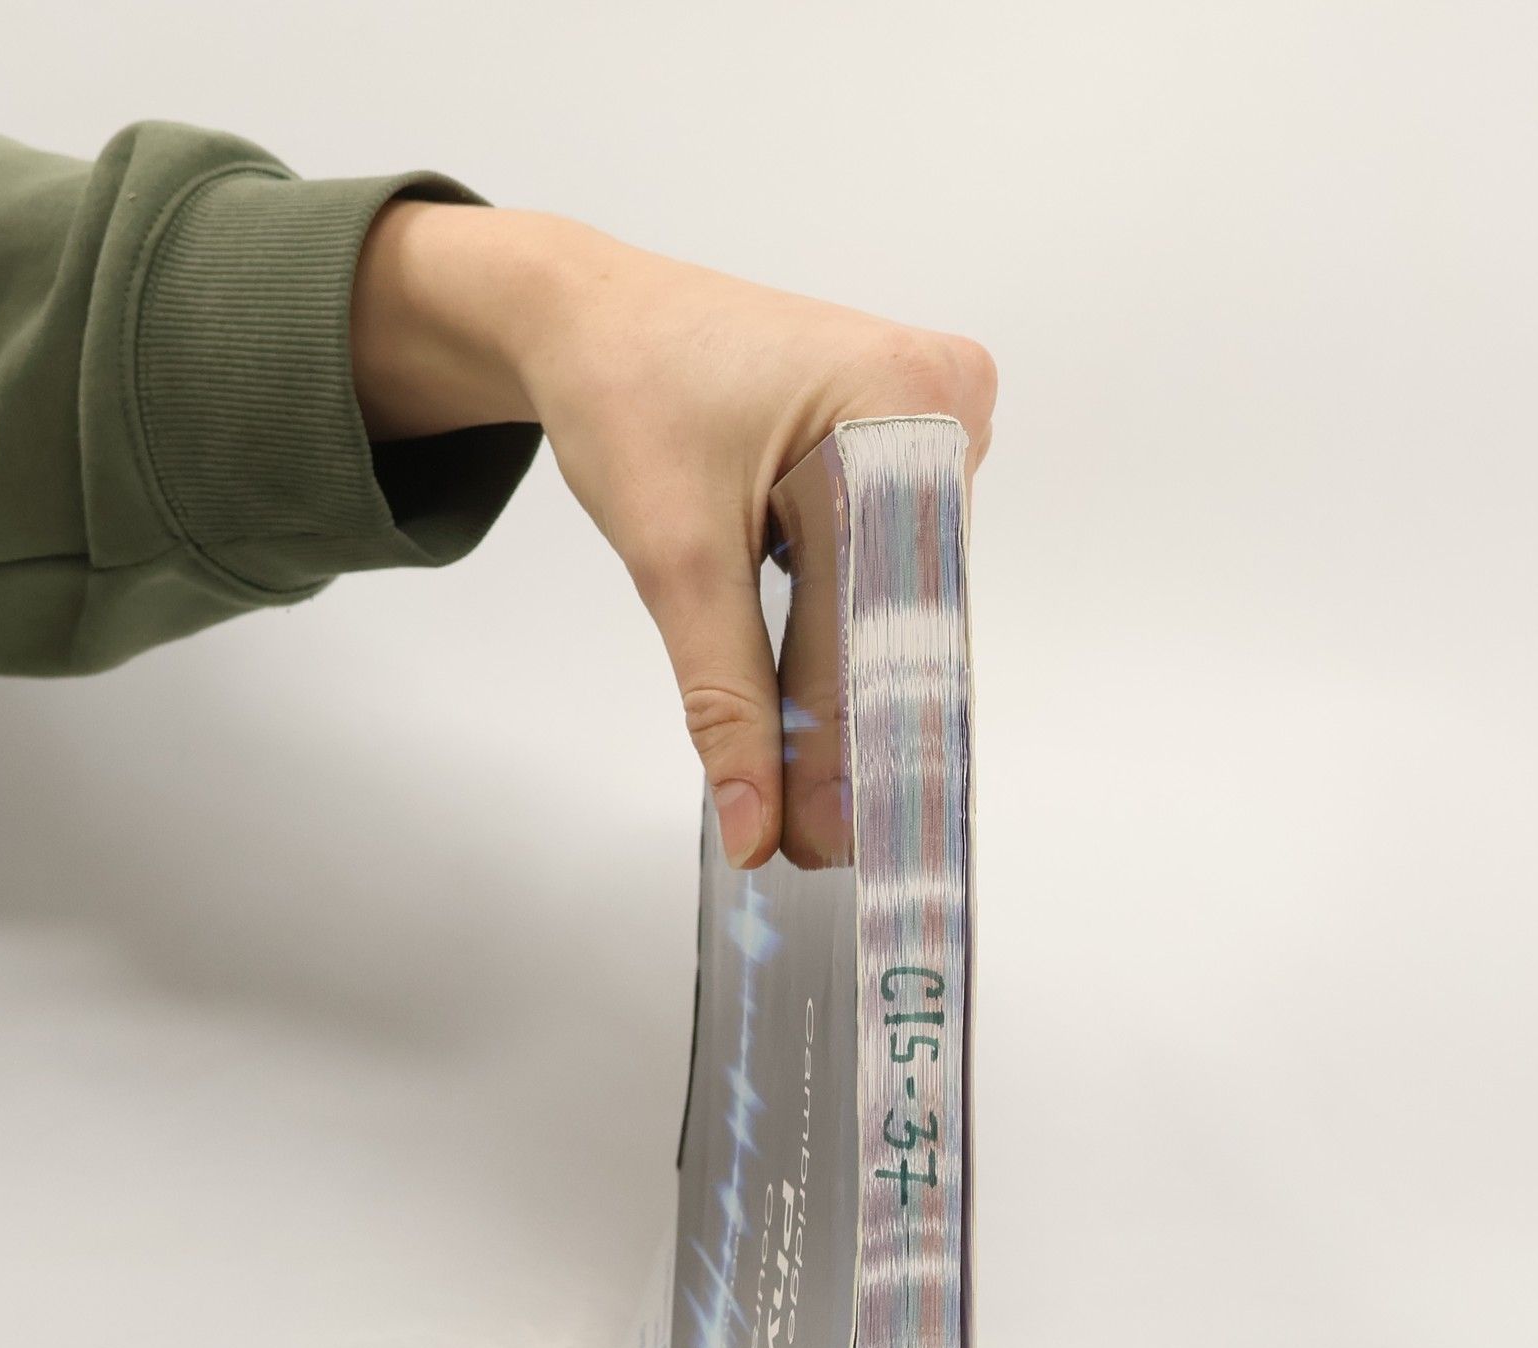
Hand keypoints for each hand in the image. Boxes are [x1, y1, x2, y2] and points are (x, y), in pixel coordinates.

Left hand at [350, 200, 996, 867]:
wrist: (589, 316)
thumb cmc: (626, 392)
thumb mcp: (674, 556)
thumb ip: (724, 697)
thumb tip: (754, 823)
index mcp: (906, 399)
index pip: (892, 609)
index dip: (857, 738)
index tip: (829, 838)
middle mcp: (948, 400)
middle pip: (907, 609)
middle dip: (853, 726)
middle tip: (815, 841)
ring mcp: (940, 418)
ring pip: (902, 600)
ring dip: (851, 684)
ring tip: (816, 794)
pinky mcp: (913, 442)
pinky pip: (893, 567)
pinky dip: (848, 635)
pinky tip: (820, 705)